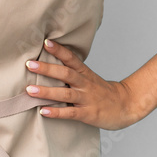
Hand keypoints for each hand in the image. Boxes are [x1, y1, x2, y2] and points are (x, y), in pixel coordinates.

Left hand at [25, 39, 140, 130]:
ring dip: (46, 92)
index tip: (46, 42)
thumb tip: (49, 65)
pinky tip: (43, 111)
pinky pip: (70, 113)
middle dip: (47, 69)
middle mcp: (85, 84)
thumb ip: (72, 72)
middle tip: (30, 64)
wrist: (126, 105)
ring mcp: (86, 99)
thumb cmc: (103, 92)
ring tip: (30, 90)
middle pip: (66, 74)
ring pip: (65, 94)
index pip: (71, 58)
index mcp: (85, 73)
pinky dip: (56, 112)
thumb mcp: (89, 77)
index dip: (59, 50)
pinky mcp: (88, 114)